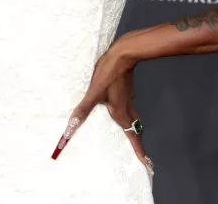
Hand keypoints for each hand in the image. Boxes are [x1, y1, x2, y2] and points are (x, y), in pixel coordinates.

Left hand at [51, 40, 152, 172]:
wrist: (124, 53)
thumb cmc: (109, 74)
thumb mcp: (94, 92)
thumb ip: (83, 110)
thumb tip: (70, 128)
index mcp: (121, 113)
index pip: (133, 137)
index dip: (140, 151)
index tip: (147, 163)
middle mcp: (127, 107)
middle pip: (135, 129)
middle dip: (137, 142)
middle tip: (140, 152)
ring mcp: (128, 97)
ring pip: (132, 116)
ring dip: (131, 127)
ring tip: (127, 133)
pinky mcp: (126, 88)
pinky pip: (127, 105)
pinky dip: (124, 111)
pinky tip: (115, 105)